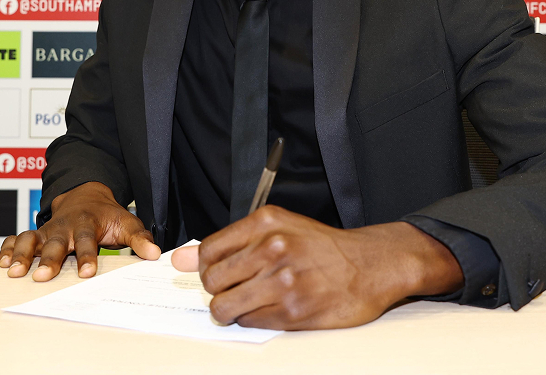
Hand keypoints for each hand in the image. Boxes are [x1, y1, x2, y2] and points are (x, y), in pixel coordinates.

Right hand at [0, 182, 159, 280]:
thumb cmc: (107, 214)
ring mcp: (47, 228)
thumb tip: (155, 254)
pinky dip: (8, 248)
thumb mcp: (126, 222)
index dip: (88, 256)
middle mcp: (64, 225)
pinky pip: (17, 238)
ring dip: (22, 254)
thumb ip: (140, 238)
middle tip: (41, 277)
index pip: (88, 241)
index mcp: (87, 223)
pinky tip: (1, 263)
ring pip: (31, 238)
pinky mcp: (35, 233)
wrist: (87, 194)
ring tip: (14, 272)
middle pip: (55, 242)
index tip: (88, 273)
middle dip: (49, 259)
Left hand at [171, 205, 462, 329]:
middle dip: (217, 288)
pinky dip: (253, 318)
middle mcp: (273, 248)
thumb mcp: (277, 228)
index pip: (207, 250)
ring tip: (250, 300)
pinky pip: (248, 322)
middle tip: (237, 286)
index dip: (205, 266)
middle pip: (211, 280)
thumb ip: (229, 243)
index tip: (215, 271)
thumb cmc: (320, 246)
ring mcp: (283, 281)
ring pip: (223, 307)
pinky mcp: (293, 311)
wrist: (367, 265)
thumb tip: (178, 259)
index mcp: (266, 223)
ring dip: (231, 308)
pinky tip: (272, 306)